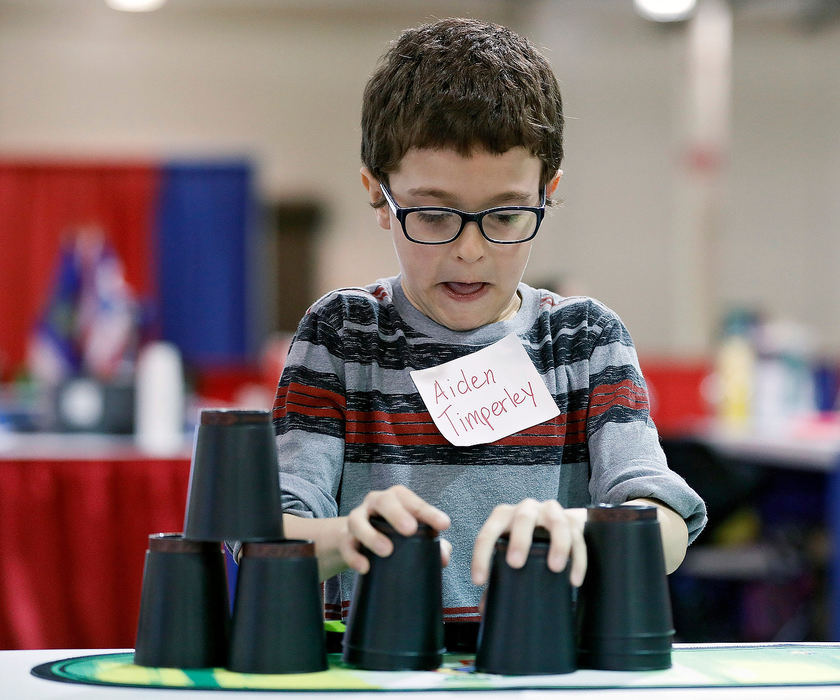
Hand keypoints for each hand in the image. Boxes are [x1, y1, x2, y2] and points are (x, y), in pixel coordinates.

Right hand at [341, 484, 450, 573]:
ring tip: (387, 551)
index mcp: (397, 498)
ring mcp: (357, 519)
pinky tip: (365, 567)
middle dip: (397, 514)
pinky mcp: (345, 539)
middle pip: (384, 501)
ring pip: (358, 521)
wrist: (356, 540)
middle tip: (410, 530)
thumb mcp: (412, 535)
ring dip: (372, 535)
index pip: (413, 501)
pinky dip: (355, 556)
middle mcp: (376, 503)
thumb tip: (443, 557)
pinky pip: (347, 545)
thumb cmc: (392, 532)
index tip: (444, 525)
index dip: (429, 512)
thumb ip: (431, 544)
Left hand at [471, 499, 586, 587]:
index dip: (481, 556)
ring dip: (557, 545)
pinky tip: (574, 580)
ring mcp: (551, 512)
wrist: (554, 521)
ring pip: (556, 523)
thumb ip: (498, 575)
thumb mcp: (507, 549)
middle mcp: (527, 509)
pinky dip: (578, 560)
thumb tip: (485, 607)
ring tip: (555, 568)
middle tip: (516, 564)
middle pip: (523, 518)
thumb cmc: (524, 540)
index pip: (488, 533)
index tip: (480, 581)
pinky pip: (577, 538)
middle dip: (519, 540)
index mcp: (503, 516)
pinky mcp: (573, 521)